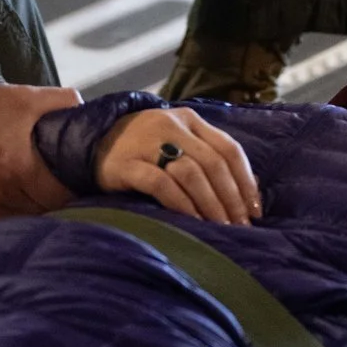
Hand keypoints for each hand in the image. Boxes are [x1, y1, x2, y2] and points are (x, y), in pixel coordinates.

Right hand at [0, 83, 82, 225]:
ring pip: (21, 226)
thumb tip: (95, 120)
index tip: (80, 185)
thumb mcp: (30, 97)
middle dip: (57, 206)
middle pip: (44, 215)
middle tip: (63, 194)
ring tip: (40, 201)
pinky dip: (9, 220)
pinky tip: (16, 206)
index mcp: (19, 167)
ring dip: (33, 216)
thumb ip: (67, 106)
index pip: (62, 197)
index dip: (74, 192)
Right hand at [98, 107, 259, 223]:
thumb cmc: (144, 148)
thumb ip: (207, 156)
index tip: (254, 210)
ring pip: (191, 173)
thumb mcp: (178, 142)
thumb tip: (250, 189)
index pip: (229, 148)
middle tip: (239, 226)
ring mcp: (148, 143)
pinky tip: (192, 221)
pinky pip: (161, 184)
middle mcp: (171, 126)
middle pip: (213, 163)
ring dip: (210, 204)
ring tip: (219, 227)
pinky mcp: (127, 164)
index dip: (246, 181)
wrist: (91, 142)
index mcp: (190, 119)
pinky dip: (181, 204)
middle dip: (231, 198)